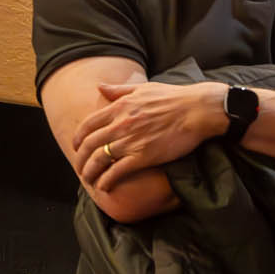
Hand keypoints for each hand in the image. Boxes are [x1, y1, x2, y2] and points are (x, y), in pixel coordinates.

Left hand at [73, 81, 223, 189]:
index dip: (78, 139)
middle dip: (80, 159)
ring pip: (99, 160)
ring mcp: (130, 141)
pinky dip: (106, 181)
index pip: (87, 125)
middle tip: (80, 168)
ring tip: (88, 180)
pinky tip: (104, 187)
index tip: (76, 147)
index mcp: (119, 107)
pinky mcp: (143, 157)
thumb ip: (119, 89)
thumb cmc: (174, 97)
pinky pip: (117, 172)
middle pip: (89, 145)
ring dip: (89, 172)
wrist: (197, 110)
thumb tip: (100, 86)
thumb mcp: (143, 88)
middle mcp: (120, 124)